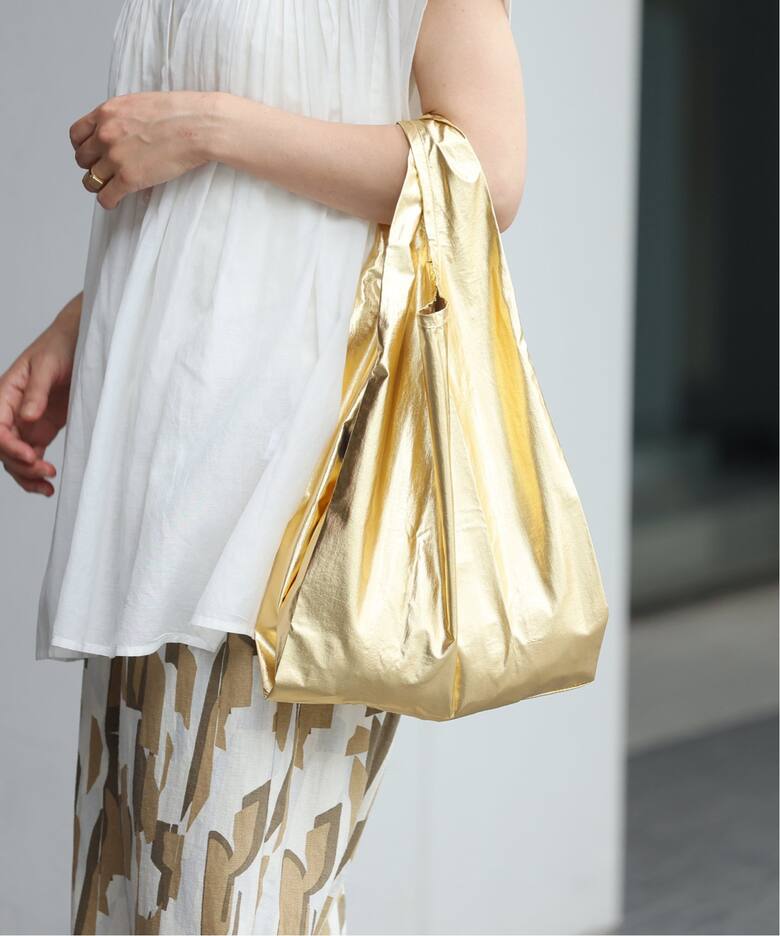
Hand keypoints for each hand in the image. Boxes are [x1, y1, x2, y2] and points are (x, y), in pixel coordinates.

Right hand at [0, 297, 80, 495]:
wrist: (81, 344)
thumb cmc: (60, 348)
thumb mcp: (48, 365)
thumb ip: (38, 392)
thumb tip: (27, 417)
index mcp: (5, 393)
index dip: (8, 445)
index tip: (30, 455)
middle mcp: (11, 411)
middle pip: (2, 448)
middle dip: (20, 464)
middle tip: (46, 470)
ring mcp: (26, 423)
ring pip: (14, 458)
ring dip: (27, 475)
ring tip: (47, 486)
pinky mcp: (41, 431)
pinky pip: (31, 457)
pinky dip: (35, 472)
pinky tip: (46, 486)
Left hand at [70, 91, 217, 209]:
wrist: (197, 126)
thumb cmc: (179, 114)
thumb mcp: (140, 103)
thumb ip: (123, 117)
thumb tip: (124, 129)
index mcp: (107, 113)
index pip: (77, 134)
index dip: (83, 146)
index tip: (92, 153)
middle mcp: (105, 135)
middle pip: (82, 159)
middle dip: (92, 166)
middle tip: (105, 172)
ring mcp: (115, 158)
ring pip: (91, 180)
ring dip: (99, 185)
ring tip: (110, 188)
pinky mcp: (129, 178)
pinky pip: (106, 197)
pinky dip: (108, 201)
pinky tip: (115, 201)